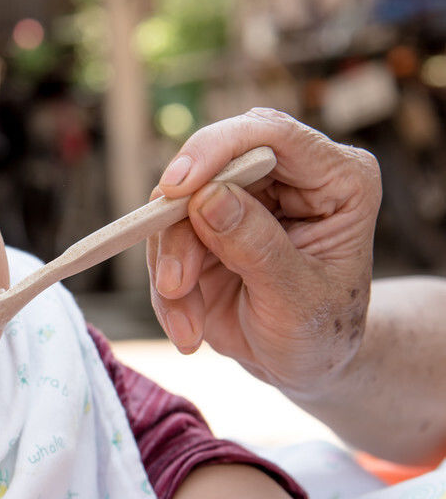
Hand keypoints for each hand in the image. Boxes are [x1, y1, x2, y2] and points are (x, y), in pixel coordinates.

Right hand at [147, 108, 380, 396]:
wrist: (302, 364)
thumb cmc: (320, 331)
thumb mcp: (298, 300)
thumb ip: (257, 247)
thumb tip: (207, 196)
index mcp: (334, 178)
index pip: (271, 135)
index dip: (217, 149)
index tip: (175, 187)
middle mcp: (284, 178)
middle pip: (209, 170)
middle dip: (181, 230)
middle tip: (175, 286)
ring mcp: (239, 201)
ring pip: (175, 211)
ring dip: (172, 273)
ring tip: (189, 328)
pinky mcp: (203, 228)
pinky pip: (163, 245)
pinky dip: (167, 293)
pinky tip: (188, 330)